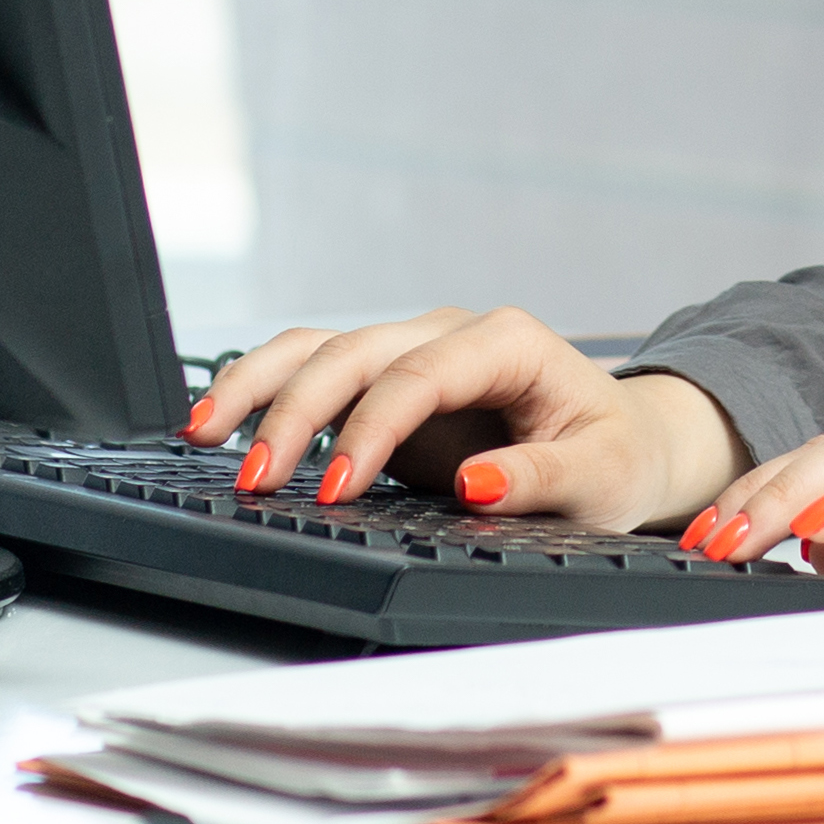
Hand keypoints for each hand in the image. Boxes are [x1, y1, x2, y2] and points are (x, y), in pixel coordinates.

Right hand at [181, 308, 742, 535]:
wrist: (619, 439)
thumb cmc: (612, 454)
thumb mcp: (600, 477)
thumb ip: (541, 479)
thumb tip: (476, 484)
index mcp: (507, 343)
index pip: (421, 375)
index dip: (372, 429)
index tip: (338, 489)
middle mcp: (451, 334)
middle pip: (354, 353)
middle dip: (296, 412)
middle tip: (257, 480)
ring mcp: (413, 352)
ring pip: (319, 347)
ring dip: (261, 388)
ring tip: (205, 435)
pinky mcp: (386, 383)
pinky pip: (315, 372)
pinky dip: (266, 391)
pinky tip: (222, 425)